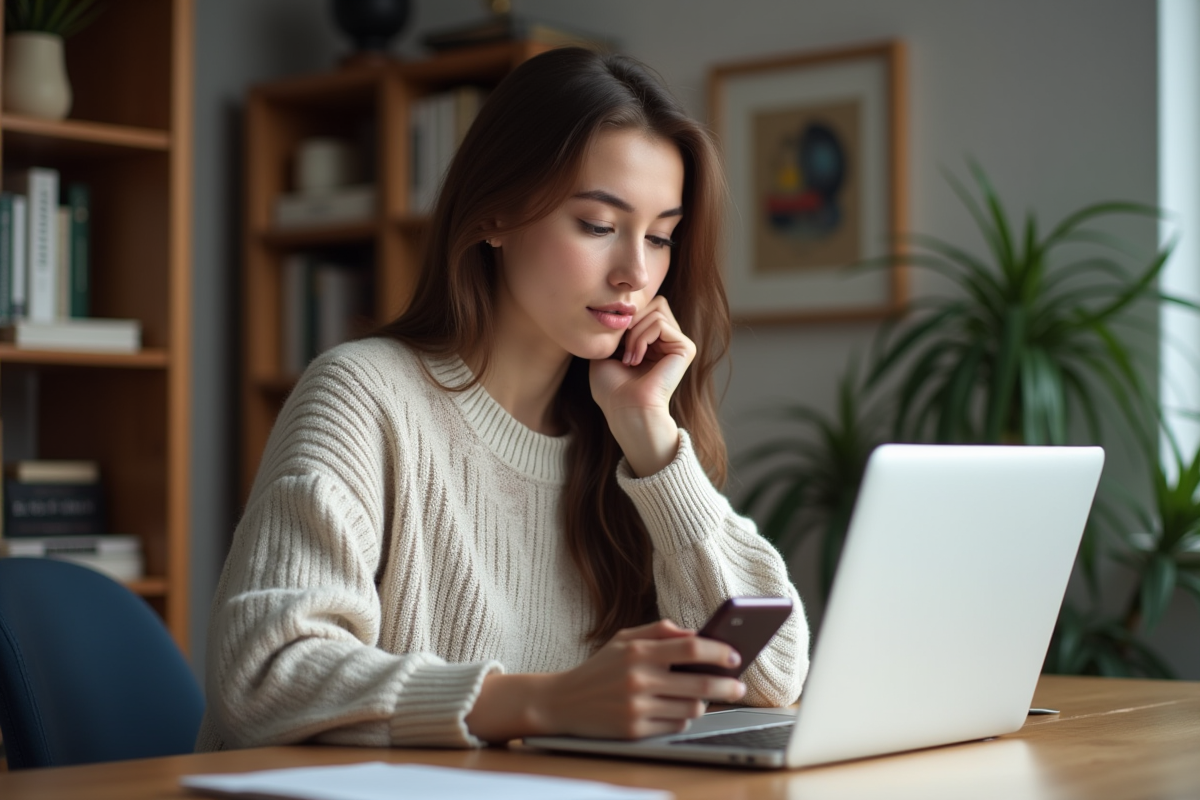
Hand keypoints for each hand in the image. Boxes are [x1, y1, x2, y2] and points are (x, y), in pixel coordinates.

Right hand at [465, 620, 745, 742]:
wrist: (561, 702)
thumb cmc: (599, 668)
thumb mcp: (623, 639)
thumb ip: (658, 631)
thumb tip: (695, 633)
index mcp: (639, 652)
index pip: (691, 649)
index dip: (719, 652)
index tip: (736, 655)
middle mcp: (639, 679)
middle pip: (700, 684)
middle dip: (727, 686)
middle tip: (740, 686)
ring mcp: (637, 708)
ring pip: (691, 709)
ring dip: (704, 704)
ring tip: (703, 697)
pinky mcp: (635, 731)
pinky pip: (675, 726)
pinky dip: (683, 718)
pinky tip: (678, 710)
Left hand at [589, 296, 696, 476]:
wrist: (625, 409)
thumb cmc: (612, 389)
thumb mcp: (606, 352)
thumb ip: (617, 329)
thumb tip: (623, 308)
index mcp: (654, 341)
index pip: (645, 307)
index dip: (626, 319)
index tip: (614, 347)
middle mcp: (669, 340)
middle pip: (654, 303)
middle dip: (631, 322)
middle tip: (621, 349)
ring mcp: (679, 344)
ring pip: (656, 311)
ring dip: (634, 333)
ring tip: (628, 358)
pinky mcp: (686, 348)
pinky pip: (660, 323)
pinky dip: (642, 338)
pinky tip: (636, 359)